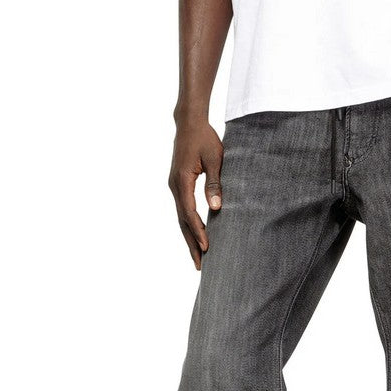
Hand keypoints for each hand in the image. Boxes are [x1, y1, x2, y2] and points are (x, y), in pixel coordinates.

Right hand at [169, 116, 223, 269]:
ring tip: (198, 257)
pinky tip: (196, 235)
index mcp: (182, 181)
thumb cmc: (204, 138)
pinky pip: (183, 209)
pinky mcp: (178, 185)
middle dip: (192, 244)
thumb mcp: (215, 159)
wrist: (189, 123)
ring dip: (189, 237)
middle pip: (182, 222)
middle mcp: (174, 187)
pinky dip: (189, 225)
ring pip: (181, 218)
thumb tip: (216, 208)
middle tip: (200, 266)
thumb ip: (215, 183)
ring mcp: (174, 186)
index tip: (207, 248)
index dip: (198, 232)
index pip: (189, 213)